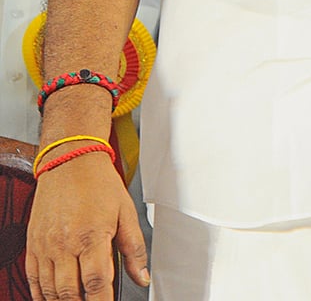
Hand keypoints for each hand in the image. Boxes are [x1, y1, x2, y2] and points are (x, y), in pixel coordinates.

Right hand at [26, 153, 149, 299]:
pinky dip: (42, 293)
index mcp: (91, 236)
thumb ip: (134, 248)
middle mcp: (65, 244)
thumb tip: (142, 276)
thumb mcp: (126, 211)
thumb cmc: (98, 182)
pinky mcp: (34, 243)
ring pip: (51, 290)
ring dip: (63, 300)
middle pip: (70, 293)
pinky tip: (53, 296)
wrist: (70, 160)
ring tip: (77, 299)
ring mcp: (46, 245)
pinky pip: (33, 278)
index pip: (97, 284)